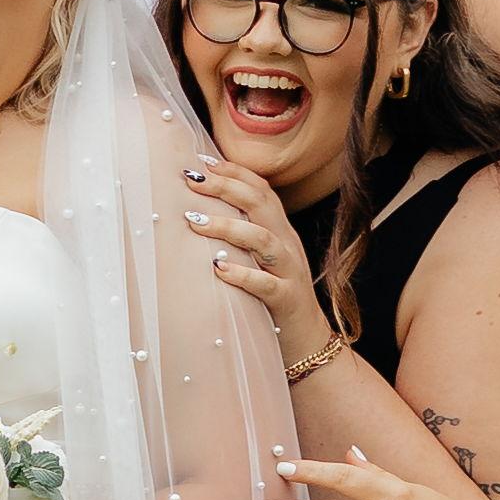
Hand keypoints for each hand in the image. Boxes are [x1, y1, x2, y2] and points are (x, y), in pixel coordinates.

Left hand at [179, 156, 334, 354]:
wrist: (307, 338)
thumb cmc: (274, 294)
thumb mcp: (261, 258)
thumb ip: (241, 234)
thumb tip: (199, 212)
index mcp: (280, 230)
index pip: (261, 190)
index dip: (234, 172)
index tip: (202, 161)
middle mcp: (286, 244)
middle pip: (260, 204)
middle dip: (226, 188)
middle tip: (192, 181)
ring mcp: (289, 271)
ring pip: (262, 240)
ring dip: (227, 228)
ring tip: (194, 222)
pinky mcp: (286, 299)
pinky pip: (266, 284)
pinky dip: (242, 275)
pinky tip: (219, 270)